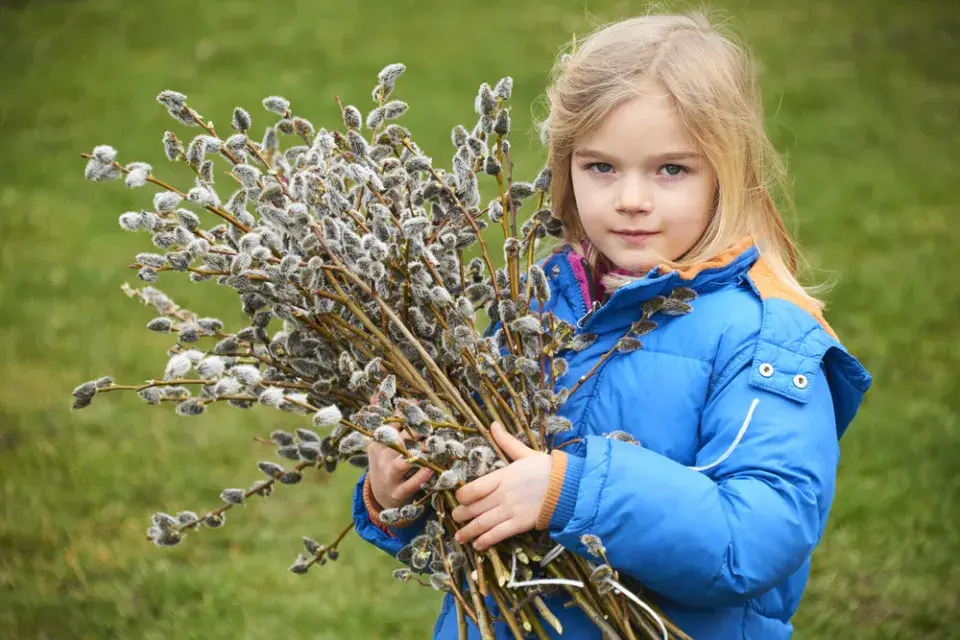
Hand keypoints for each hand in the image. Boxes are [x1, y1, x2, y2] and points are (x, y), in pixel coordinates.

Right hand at [366, 398, 432, 509]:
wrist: (379, 496)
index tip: (417, 404)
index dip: (404, 413)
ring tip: (430, 446)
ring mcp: (390, 475)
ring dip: (416, 454)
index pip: (390, 424)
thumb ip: (381, 419)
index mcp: (379, 443)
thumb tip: (375, 394)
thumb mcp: (378, 442)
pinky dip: (420, 478)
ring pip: (402, 464)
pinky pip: (410, 485)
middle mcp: (384, 458)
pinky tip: (430, 469)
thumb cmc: (385, 463)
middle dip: (414, 431)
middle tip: (430, 423)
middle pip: (398, 441)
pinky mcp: (399, 492)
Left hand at [451, 422, 551, 550]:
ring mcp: (510, 510)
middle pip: (474, 508)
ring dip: (468, 531)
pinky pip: (498, 534)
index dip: (462, 496)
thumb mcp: (524, 453)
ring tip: (459, 537)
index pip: (472, 489)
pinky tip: (478, 545)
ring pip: (482, 524)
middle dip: (461, 515)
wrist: (568, 487)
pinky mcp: (520, 524)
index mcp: (502, 476)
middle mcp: (502, 495)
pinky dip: (486, 541)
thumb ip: (506, 442)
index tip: (459, 499)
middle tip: (455, 518)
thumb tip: (493, 425)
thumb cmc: (546, 468)